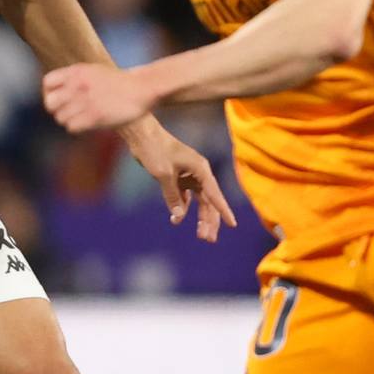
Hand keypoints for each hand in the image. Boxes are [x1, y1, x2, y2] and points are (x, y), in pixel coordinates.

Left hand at [42, 61, 150, 134]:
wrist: (142, 87)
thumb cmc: (117, 82)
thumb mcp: (92, 71)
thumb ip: (73, 79)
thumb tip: (52, 95)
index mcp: (76, 71)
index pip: (47, 82)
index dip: (49, 93)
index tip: (59, 99)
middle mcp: (77, 84)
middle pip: (50, 103)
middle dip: (56, 109)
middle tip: (68, 111)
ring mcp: (86, 100)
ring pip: (60, 118)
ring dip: (70, 120)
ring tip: (83, 117)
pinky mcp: (94, 115)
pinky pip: (72, 127)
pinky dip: (78, 127)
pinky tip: (88, 123)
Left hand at [122, 117, 237, 242]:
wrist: (141, 134)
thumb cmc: (154, 150)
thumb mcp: (163, 174)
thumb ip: (172, 195)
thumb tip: (178, 215)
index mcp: (201, 169)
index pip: (215, 194)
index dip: (223, 210)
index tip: (232, 224)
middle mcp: (199, 173)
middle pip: (209, 201)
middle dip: (209, 220)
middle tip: (208, 239)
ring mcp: (188, 175)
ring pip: (198, 201)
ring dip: (197, 217)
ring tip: (200, 234)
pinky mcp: (177, 177)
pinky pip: (184, 196)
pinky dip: (181, 207)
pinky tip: (176, 218)